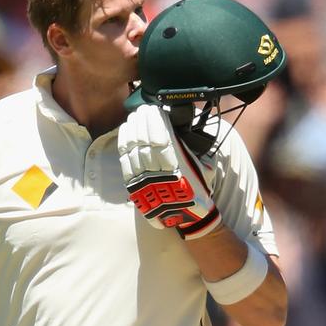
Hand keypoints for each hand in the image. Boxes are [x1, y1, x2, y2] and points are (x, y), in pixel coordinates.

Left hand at [118, 105, 220, 238]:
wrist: (186, 216)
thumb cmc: (196, 189)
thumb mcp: (202, 167)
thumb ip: (189, 149)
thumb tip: (176, 128)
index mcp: (178, 167)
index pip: (161, 138)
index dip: (154, 122)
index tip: (153, 109)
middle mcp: (159, 173)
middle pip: (145, 141)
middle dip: (142, 122)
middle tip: (142, 108)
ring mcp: (145, 180)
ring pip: (133, 149)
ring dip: (133, 129)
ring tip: (134, 116)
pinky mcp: (134, 185)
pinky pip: (125, 161)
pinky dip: (124, 143)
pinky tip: (125, 130)